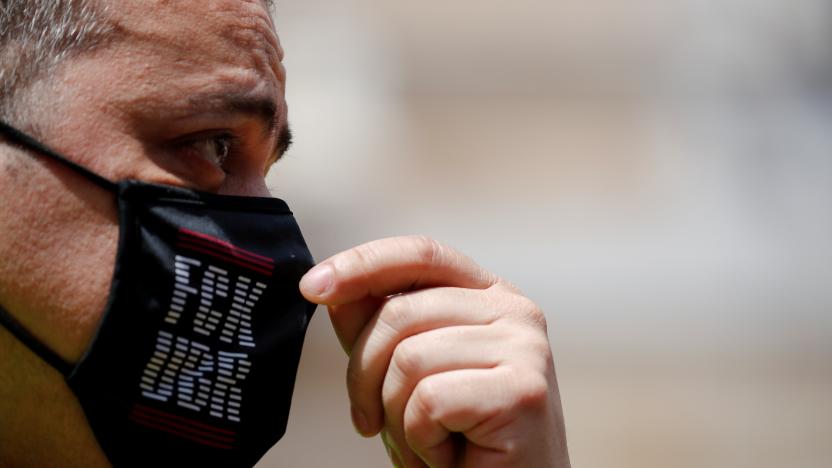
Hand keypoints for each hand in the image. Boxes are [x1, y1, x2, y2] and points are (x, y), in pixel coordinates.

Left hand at [300, 236, 569, 466]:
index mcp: (489, 296)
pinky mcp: (524, 390)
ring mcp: (525, 347)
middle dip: (364, 375)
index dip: (362, 263)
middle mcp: (514, 311)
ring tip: (424, 441)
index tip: (312, 287)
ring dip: (395, 416)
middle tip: (371, 420)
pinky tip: (448, 455)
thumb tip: (333, 289)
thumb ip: (375, 328)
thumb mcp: (402, 376)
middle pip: (400, 313)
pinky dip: (421, 439)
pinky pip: (430, 401)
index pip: (420, 254)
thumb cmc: (457, 441)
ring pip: (409, 359)